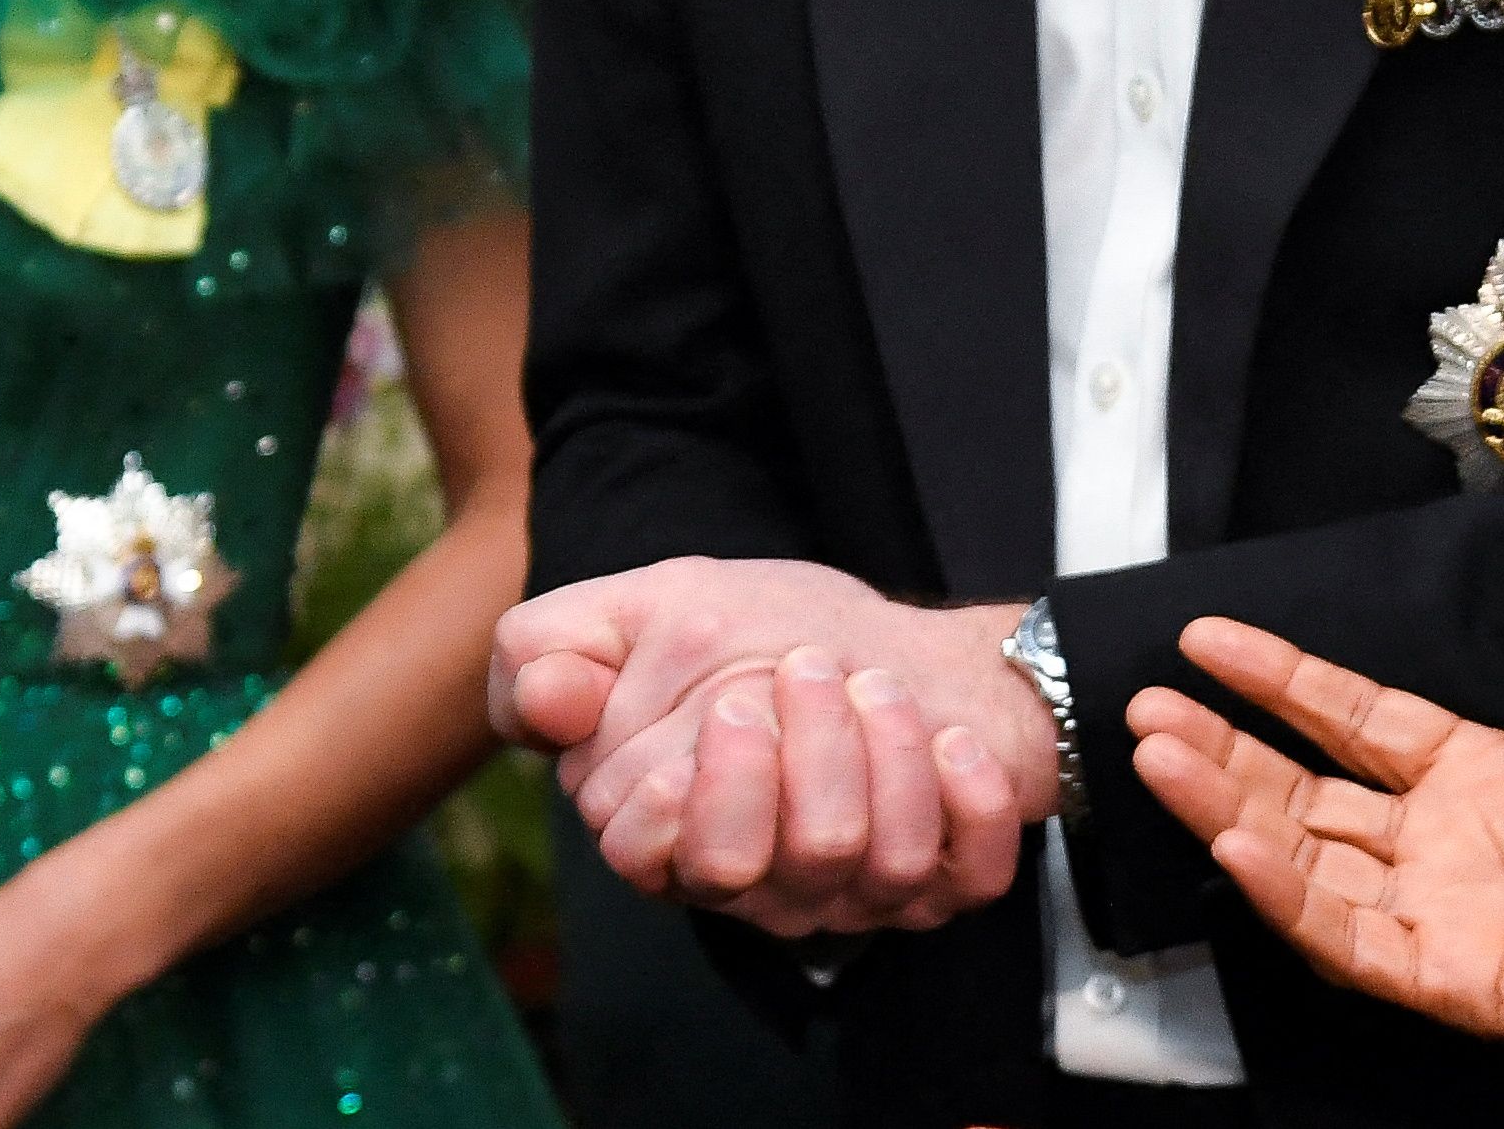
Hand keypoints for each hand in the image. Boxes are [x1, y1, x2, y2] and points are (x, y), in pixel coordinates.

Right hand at [488, 558, 1049, 932]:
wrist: (898, 644)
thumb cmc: (765, 637)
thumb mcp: (654, 608)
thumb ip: (564, 645)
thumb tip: (536, 700)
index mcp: (673, 829)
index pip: (641, 851)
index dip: (678, 787)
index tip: (723, 702)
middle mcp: (759, 884)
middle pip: (746, 866)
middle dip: (784, 756)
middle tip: (808, 668)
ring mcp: (855, 895)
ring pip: (863, 862)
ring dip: (880, 749)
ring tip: (877, 683)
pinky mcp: (949, 882)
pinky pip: (967, 875)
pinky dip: (968, 798)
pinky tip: (952, 742)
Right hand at [1123, 483, 1503, 1074]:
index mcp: (1488, 773)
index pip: (1353, 719)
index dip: (1279, 678)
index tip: (1207, 637)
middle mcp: (1449, 844)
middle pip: (1302, 790)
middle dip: (1220, 749)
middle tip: (1143, 709)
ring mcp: (1447, 913)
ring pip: (1305, 860)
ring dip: (1228, 808)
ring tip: (1160, 757)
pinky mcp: (1460, 976)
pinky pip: (1350, 940)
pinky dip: (1287, 895)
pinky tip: (1239, 840)